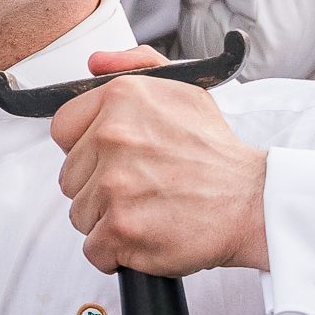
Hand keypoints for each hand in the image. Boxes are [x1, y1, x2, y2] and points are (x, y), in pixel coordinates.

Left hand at [49, 50, 270, 275]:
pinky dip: (116, 252)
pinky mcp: (121, 228)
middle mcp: (113, 136)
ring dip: (109, 219)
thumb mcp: (183, 89)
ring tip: (148, 209)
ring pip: (80, 213)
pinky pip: (93, 249)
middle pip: (70, 176)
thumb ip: (135, 65)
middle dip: (98, 187)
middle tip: (141, 187)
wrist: (252, 201)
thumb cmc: (215, 152)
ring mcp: (114, 185)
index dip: (84, 148)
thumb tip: (94, 62)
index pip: (63, 128)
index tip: (109, 159)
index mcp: (121, 98)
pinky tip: (146, 235)